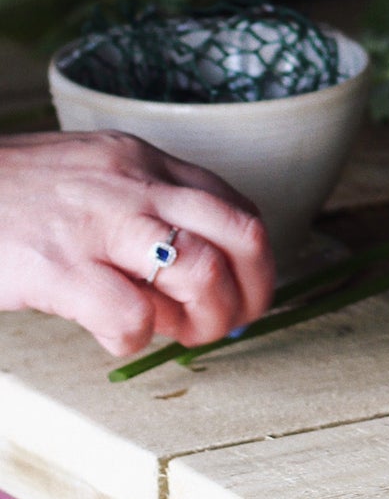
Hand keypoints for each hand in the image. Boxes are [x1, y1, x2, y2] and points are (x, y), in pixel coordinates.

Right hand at [0, 132, 273, 359]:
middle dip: (250, 289)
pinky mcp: (59, 268)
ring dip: (203, 319)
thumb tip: (194, 262)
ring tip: (179, 334)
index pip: (234, 203)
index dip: (255, 258)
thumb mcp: (91, 172)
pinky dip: (137, 338)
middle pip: (238, 233)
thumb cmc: (13, 192)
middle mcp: (134, 184)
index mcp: (144, 161)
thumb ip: (142, 201)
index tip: (247, 290)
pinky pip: (132, 315)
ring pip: (199, 271)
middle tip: (230, 323)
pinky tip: (117, 335)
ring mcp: (99, 225)